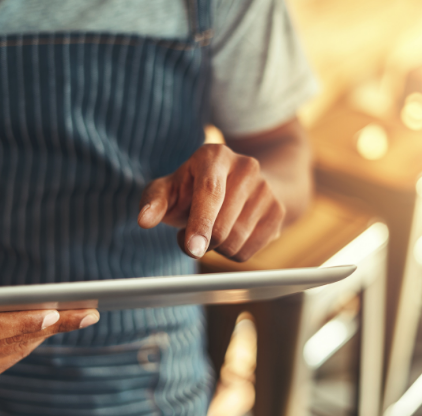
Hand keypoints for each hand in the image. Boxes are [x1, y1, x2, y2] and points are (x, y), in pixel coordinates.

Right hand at [0, 256, 99, 385]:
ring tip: (84, 315)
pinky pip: (15, 354)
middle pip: (11, 341)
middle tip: (89, 313)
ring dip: (51, 332)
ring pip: (17, 349)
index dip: (20, 322)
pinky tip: (58, 322)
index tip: (53, 314)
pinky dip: (36, 336)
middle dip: (53, 326)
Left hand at [138, 144, 284, 261]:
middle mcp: (246, 166)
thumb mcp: (170, 189)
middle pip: (223, 226)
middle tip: (190, 236)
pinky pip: (250, 251)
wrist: (242, 185)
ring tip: (211, 230)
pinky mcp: (278, 211)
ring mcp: (266, 189)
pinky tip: (230, 235)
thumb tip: (144, 220)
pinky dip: (233, 253)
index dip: (200, 223)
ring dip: (215, 248)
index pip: (210, 191)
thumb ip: (154, 201)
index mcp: (214, 156)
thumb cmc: (195, 189)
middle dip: (201, 242)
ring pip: (236, 242)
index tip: (193, 249)